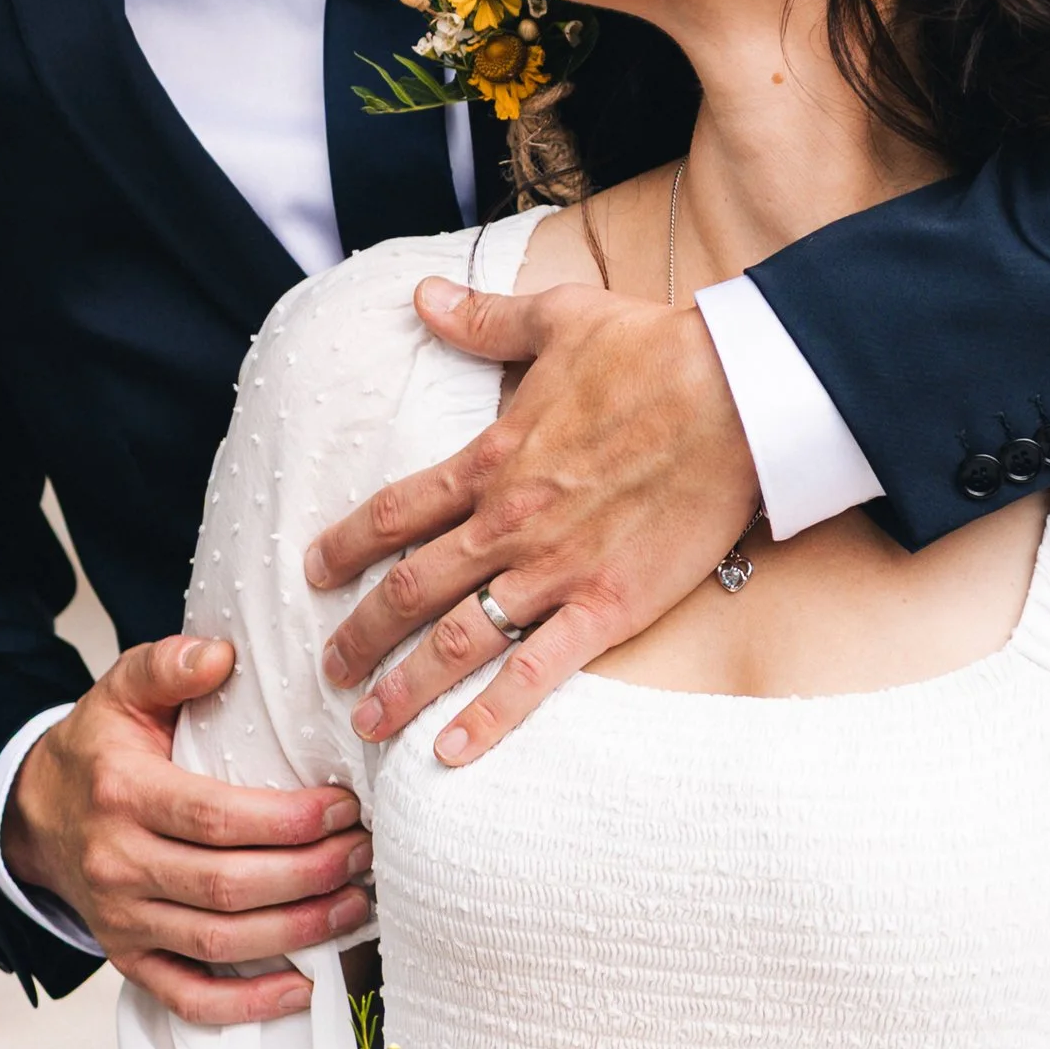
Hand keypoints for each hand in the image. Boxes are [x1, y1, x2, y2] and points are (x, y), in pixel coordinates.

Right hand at [3, 635, 370, 1024]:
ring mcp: (121, 921)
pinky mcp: (128, 959)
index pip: (215, 818)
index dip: (288, 821)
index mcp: (122, 794)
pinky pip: (187, 997)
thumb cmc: (100, 750)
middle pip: (227, 886)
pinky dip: (246, 1005)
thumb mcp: (121, 691)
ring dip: (297, 932)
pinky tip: (303, 989)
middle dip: (310, 875)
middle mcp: (117, 864)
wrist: (34, 814)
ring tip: (356, 905)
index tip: (345, 809)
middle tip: (365, 854)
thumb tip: (222, 655)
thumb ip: (167, 665)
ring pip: (219, 943)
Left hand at [305, 278, 757, 763]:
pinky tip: (451, 753)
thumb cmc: (654, 349)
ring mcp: (554, 572)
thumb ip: (483, 320)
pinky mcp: (608, 608)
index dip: (347, 546)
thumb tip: (423, 295)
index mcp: (491, 460)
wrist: (735, 391)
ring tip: (369, 724)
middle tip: (328, 673)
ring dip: (406, 688)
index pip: (395, 513)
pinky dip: (490, 719)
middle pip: (410, 591)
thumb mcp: (557, 317)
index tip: (314, 572)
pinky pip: (536, 676)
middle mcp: (507, 525)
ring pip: (457, 643)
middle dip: (361, 636)